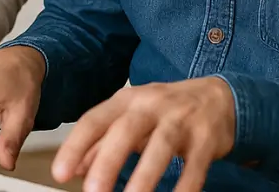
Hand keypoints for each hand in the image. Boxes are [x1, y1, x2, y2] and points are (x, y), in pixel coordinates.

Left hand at [51, 77, 235, 191]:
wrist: (218, 97)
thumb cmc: (166, 110)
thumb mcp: (131, 118)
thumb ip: (103, 141)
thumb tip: (77, 167)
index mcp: (127, 101)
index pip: (94, 120)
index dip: (75, 147)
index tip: (60, 173)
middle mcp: (152, 105)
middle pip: (125, 131)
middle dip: (107, 162)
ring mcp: (181, 120)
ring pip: (160, 147)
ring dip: (144, 177)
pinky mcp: (207, 138)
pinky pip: (195, 165)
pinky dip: (185, 186)